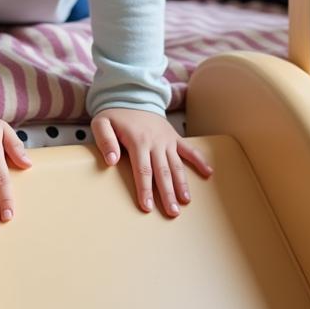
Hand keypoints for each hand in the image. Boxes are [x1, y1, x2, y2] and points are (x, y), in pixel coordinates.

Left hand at [91, 108, 212, 216]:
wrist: (132, 95)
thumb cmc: (115, 114)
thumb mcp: (101, 123)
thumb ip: (105, 141)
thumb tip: (111, 161)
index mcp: (138, 141)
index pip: (142, 170)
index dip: (145, 189)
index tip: (147, 207)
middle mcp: (155, 142)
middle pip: (162, 172)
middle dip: (167, 193)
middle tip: (172, 213)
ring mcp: (167, 140)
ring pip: (176, 165)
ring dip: (182, 183)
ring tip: (185, 201)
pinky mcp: (174, 137)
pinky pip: (189, 150)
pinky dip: (199, 160)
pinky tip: (208, 173)